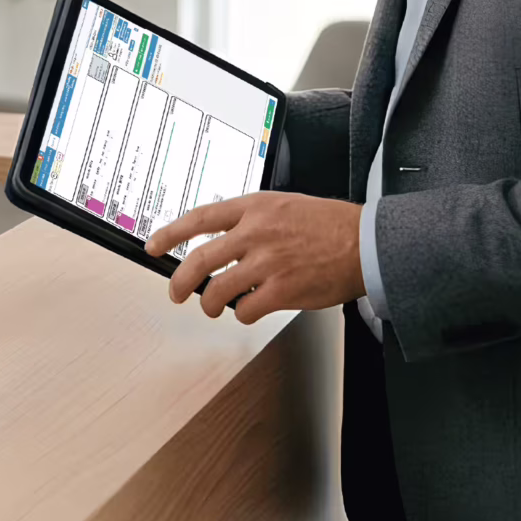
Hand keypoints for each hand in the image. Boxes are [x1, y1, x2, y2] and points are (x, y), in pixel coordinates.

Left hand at [143, 192, 365, 323]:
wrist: (366, 244)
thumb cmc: (329, 225)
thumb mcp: (284, 205)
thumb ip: (251, 218)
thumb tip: (220, 239)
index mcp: (254, 207)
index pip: (199, 218)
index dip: (170, 233)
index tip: (154, 245)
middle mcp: (256, 233)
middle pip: (199, 260)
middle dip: (180, 281)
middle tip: (176, 292)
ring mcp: (267, 262)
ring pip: (217, 290)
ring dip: (209, 304)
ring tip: (213, 306)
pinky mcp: (282, 290)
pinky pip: (246, 310)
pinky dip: (243, 315)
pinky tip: (250, 311)